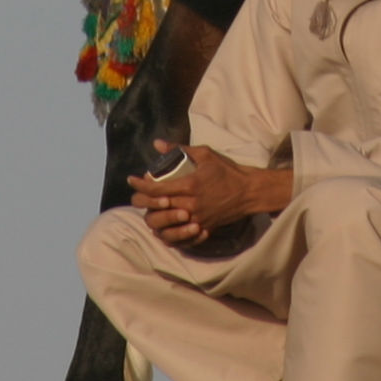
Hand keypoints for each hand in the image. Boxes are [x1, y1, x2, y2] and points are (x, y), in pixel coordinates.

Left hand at [128, 142, 290, 246]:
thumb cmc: (227, 171)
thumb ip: (180, 149)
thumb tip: (158, 144)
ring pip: (164, 225)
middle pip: (156, 208)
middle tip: (137, 193)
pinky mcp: (203, 228)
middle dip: (142, 200)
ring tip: (148, 209)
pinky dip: (168, 231)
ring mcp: (196, 219)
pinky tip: (163, 224)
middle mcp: (190, 205)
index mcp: (189, 185)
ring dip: (153, 217)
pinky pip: (179, 237)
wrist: (249, 192)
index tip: (131, 179)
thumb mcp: (205, 154)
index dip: (140, 184)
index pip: (156, 188)